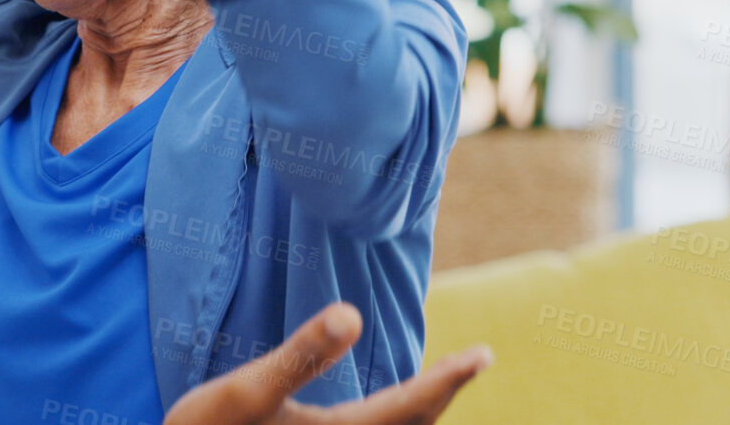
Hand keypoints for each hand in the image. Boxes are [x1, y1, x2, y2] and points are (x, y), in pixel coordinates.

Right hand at [166, 304, 491, 424]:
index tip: (484, 354)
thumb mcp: (245, 392)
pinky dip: (388, 423)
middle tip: (474, 361)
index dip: (448, 380)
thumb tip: (352, 314)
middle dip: (441, 395)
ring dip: (417, 412)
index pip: (409, 406)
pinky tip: (380, 412)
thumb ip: (300, 354)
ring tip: (436, 386)